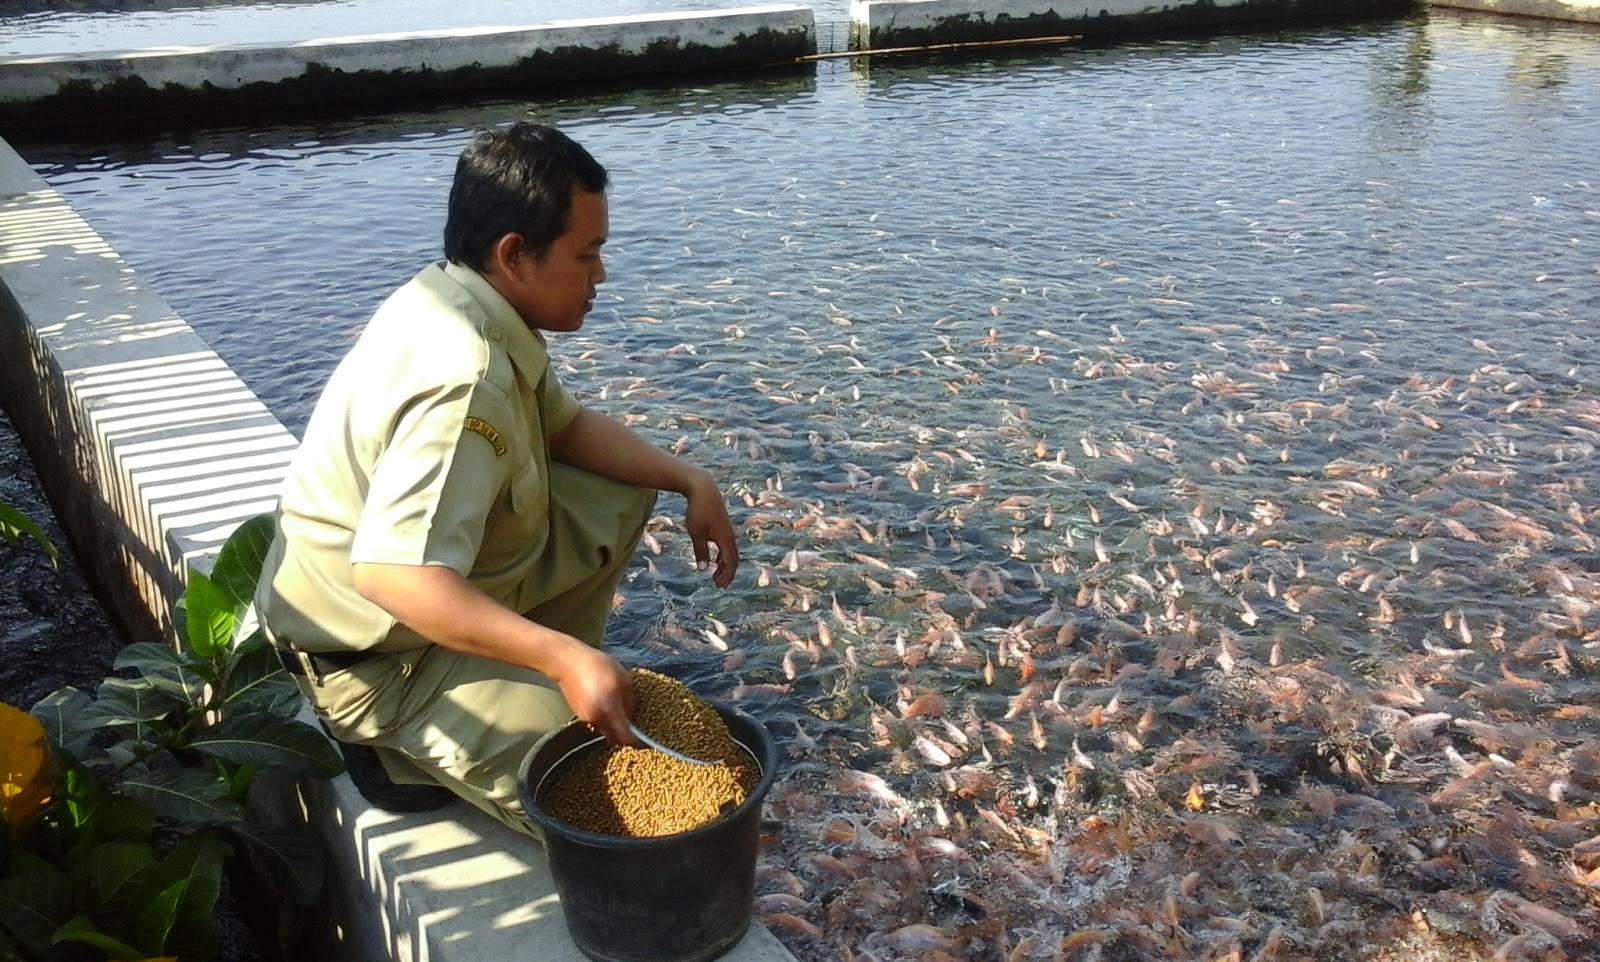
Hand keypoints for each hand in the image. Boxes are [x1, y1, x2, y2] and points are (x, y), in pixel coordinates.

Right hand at [554, 643, 640, 746]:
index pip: (626, 738)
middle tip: (635, 728)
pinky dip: (603, 720)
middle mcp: (597, 720)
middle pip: (614, 738)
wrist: (568, 662)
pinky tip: (606, 705)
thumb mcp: (624, 680)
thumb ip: (630, 701)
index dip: (637, 743)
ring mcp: (585, 718)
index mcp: (609, 712)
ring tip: (621, 714)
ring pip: (604, 730)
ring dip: (613, 728)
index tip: (646, 742)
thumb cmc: (599, 667)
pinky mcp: (578, 714)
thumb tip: (632, 716)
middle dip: (625, 737)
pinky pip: (595, 722)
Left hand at [683, 470, 739, 587]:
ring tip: (716, 575)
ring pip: (730, 552)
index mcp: (725, 538)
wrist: (703, 488)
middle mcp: (730, 535)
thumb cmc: (698, 510)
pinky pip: (726, 545)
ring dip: (725, 565)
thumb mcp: (696, 532)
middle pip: (733, 559)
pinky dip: (722, 555)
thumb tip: (703, 569)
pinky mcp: (722, 526)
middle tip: (719, 585)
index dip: (726, 575)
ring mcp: (727, 530)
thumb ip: (701, 551)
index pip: (730, 562)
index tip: (719, 585)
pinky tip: (715, 560)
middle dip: (727, 573)